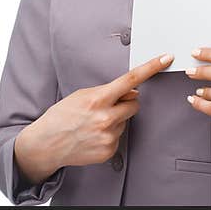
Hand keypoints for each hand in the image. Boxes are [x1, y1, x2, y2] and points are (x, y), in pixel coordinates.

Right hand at [15, 52, 174, 181]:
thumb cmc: (62, 116)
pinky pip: (120, 136)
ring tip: (93, 124)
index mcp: (98, 99)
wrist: (45, 144)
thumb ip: (108, 92)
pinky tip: (93, 135)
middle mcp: (105, 118)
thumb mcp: (81, 95)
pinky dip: (110, 134)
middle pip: (135, 104)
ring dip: (116, 120)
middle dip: (126, 103)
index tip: (166, 58)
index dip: (151, 68)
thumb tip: (132, 93)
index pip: (131, 80)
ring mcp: (108, 136)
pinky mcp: (109, 150)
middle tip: (107, 107)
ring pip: (126, 121)